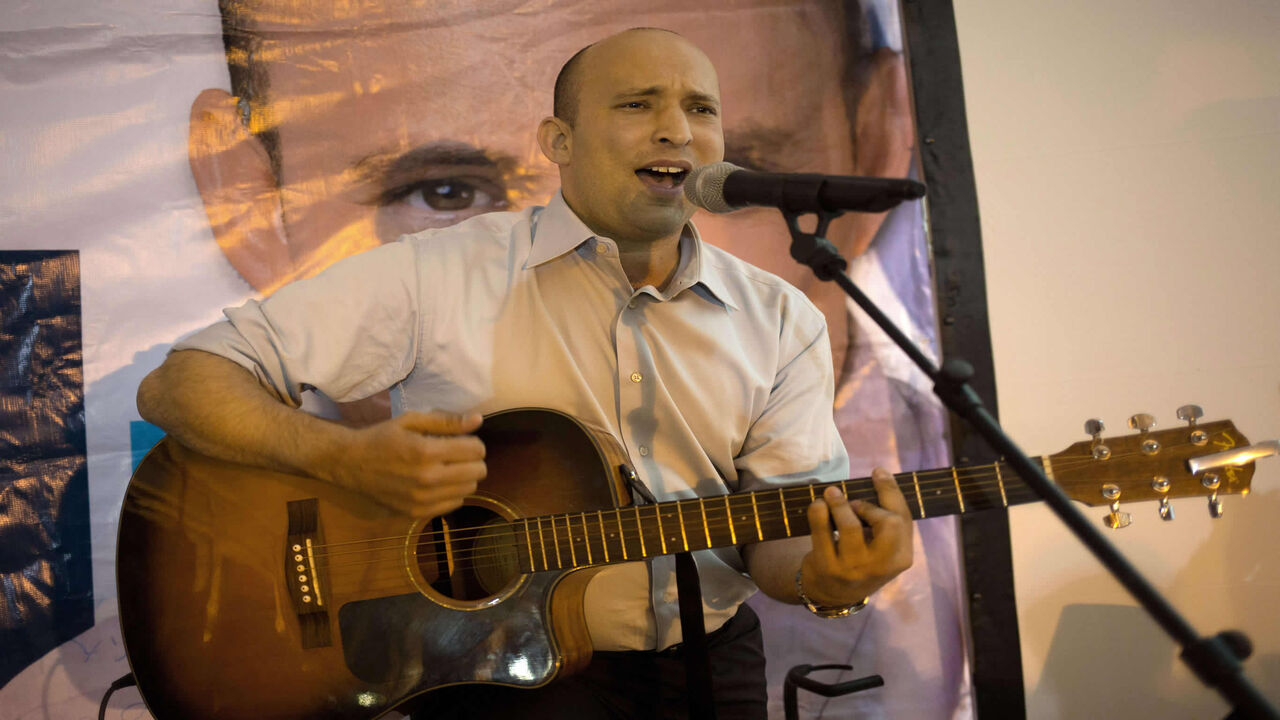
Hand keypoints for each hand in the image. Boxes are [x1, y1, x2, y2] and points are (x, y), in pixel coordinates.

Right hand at [326, 411, 486, 517]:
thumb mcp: (411, 421)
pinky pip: (454, 504)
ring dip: (465, 476)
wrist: (351, 465)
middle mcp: (428, 478)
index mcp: (427, 452)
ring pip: (469, 489)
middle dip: (473, 459)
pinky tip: (439, 482)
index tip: (462, 440)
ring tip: (449, 467)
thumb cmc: (382, 438)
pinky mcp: (417, 512)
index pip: (475, 450)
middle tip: (458, 454)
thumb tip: (478, 420)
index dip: (474, 442)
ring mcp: (423, 499)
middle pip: (478, 471)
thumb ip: (446, 421)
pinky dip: (453, 492)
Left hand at [800, 468, 913, 605]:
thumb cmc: (861, 558)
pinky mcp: (828, 568)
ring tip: (831, 494)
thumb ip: (886, 518)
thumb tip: (880, 474)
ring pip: (851, 527)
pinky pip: (822, 534)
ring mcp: (854, 569)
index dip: (890, 492)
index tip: (877, 472)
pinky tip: (818, 505)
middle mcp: (882, 566)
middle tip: (853, 501)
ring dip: (839, 504)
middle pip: (888, 523)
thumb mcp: (882, 546)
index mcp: (901, 557)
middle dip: (869, 505)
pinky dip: (818, 513)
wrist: (833, 593)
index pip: (903, 519)